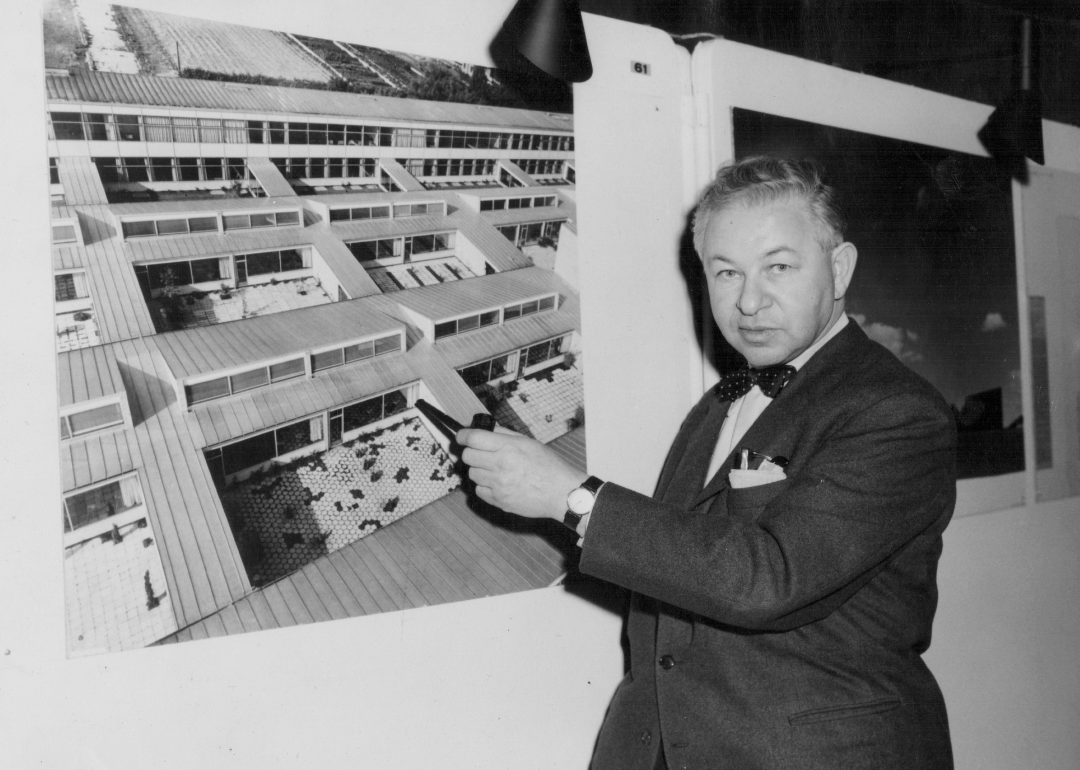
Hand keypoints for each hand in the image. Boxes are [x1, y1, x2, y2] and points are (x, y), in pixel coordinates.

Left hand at [456, 427, 587, 519]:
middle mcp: (500, 465)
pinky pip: (479, 491)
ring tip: (495, 470)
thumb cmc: (549, 466)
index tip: (461, 436)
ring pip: (472, 474)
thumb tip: (487, 429)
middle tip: (481, 453)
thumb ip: (505, 434)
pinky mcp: (499, 500)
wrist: (561, 493)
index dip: (463, 435)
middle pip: (468, 456)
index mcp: (508, 448)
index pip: (473, 439)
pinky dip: (485, 486)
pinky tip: (498, 483)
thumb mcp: (529, 442)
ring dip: (479, 470)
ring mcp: (498, 485)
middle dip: (471, 452)